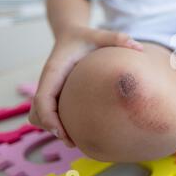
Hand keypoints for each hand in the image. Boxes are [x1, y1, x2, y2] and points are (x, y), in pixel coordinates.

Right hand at [29, 26, 143, 146]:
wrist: (72, 35)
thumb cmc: (86, 37)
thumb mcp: (99, 34)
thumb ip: (116, 38)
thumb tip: (139, 47)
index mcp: (54, 71)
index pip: (42, 98)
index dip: (49, 117)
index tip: (62, 132)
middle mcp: (48, 82)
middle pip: (37, 113)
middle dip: (50, 128)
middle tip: (72, 141)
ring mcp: (50, 90)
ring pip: (39, 116)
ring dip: (52, 128)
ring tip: (75, 140)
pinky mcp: (55, 95)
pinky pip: (50, 114)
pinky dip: (57, 123)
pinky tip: (79, 129)